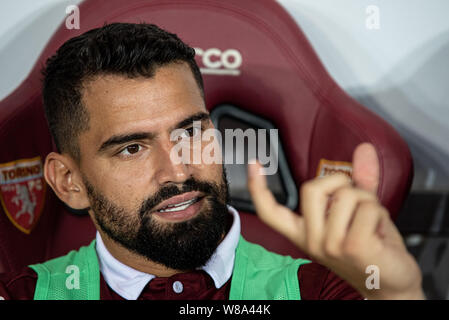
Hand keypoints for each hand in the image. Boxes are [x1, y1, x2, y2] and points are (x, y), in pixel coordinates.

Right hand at [247, 143, 424, 299]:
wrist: (391, 285)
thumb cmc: (371, 249)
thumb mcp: (357, 212)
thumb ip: (358, 180)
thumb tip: (364, 149)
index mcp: (305, 232)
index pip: (271, 212)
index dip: (258, 188)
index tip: (254, 165)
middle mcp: (311, 240)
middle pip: (311, 189)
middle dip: (340, 182)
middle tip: (355, 198)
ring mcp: (330, 245)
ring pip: (347, 194)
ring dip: (369, 201)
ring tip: (371, 221)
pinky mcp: (352, 247)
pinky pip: (368, 207)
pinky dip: (380, 212)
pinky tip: (378, 231)